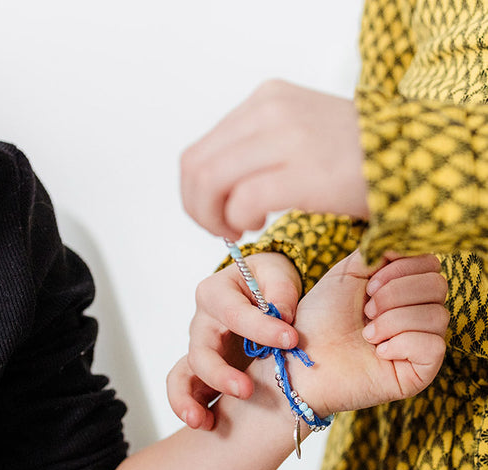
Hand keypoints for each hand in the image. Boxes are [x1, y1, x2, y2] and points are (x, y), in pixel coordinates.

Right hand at [167, 252, 301, 429]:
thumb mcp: (277, 274)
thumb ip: (280, 290)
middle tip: (247, 391)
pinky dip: (191, 407)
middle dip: (220, 373)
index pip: (233, 313)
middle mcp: (202, 323)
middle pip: (201, 351)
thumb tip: (281, 314)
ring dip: (190, 398)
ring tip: (201, 421)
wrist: (262, 294)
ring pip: (185, 374)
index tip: (291, 339)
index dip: (260, 327)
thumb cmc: (268, 282)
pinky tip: (206, 425)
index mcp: (216, 293)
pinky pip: (187, 390)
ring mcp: (201, 349)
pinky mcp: (205, 372)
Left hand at [180, 80, 368, 239]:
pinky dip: (239, 221)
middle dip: (198, 209)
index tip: (215, 212)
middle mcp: (269, 110)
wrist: (414, 156)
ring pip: (210, 182)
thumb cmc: (356, 156)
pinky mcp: (304, 170)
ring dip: (214, 217)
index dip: (195, 192)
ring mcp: (286, 136)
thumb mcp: (298, 132)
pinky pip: (243, 200)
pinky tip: (257, 225)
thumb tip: (216, 184)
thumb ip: (256, 147)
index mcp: (265, 100)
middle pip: (196, 167)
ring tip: (240, 227)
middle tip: (221, 228)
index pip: (200, 151)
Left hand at [275, 251, 448, 418]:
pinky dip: (403, 343)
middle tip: (366, 311)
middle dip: (394, 294)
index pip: (430, 264)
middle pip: (438, 286)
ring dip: (393, 320)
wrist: (301, 357)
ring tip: (367, 334)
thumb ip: (379, 252)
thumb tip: (408, 243)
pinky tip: (380, 352)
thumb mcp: (348, 274)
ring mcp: (420, 344)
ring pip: (438, 315)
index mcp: (402, 289)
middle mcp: (417, 314)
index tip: (368, 285)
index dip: (401, 268)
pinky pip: (434, 346)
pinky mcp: (420, 372)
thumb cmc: (320, 317)